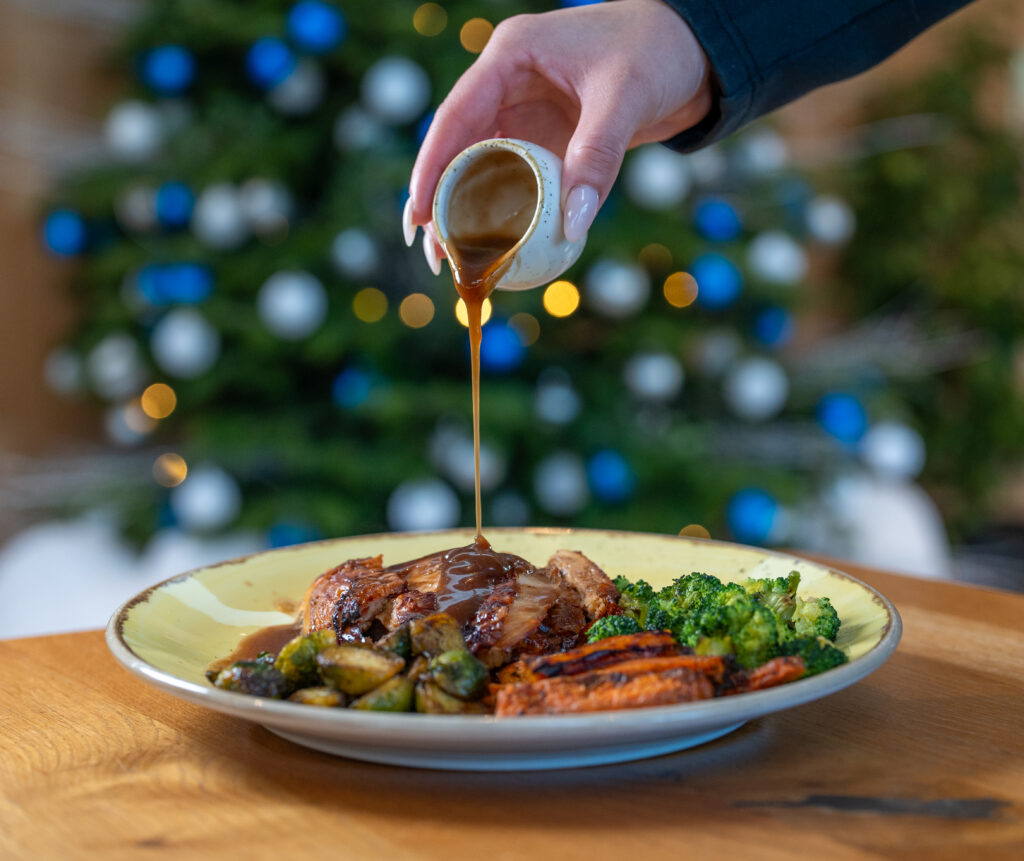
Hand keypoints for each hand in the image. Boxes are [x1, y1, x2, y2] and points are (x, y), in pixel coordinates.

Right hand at [406, 0, 710, 256]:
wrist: (698, 52)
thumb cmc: (658, 51)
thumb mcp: (625, 98)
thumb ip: (596, 157)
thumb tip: (571, 225)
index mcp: (511, 56)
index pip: (456, 116)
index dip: (431, 167)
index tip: (419, 215)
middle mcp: (508, 84)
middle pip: (460, 148)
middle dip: (441, 202)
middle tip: (433, 253)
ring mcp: (526, 112)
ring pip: (483, 168)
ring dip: (469, 212)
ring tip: (455, 260)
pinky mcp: (548, 138)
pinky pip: (519, 180)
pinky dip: (508, 212)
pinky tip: (499, 246)